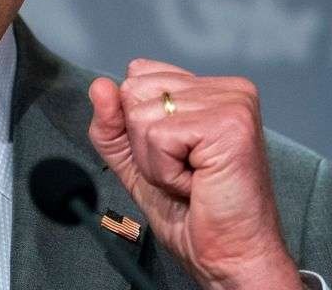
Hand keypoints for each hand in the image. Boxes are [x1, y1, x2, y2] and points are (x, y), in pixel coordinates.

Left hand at [88, 59, 299, 289]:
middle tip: (184, 172)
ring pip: (141, 115)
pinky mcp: (228, 124)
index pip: (138, 74)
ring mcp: (231, 103)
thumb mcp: (135, 162)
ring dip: (156, 162)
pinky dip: (166, 171)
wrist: (228, 257)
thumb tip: (100, 86)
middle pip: (134, 90)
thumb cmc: (193, 215)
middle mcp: (226, 89)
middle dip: (144, 144)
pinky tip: (196, 183)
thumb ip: (112, 124)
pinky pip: (158, 137)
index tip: (175, 156)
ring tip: (192, 179)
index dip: (138, 126)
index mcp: (209, 90)